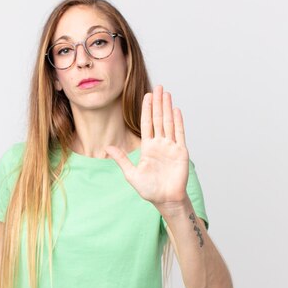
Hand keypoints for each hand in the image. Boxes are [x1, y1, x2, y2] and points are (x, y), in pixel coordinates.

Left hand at [106, 85, 189, 205]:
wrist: (165, 200)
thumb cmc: (149, 190)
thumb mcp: (130, 173)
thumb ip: (121, 158)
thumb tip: (107, 147)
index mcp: (148, 148)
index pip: (147, 124)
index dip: (147, 109)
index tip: (147, 96)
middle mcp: (160, 144)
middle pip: (158, 119)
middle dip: (158, 103)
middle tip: (158, 87)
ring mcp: (171, 147)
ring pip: (169, 123)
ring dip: (167, 108)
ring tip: (166, 93)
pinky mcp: (181, 152)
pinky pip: (179, 134)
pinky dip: (178, 122)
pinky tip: (176, 110)